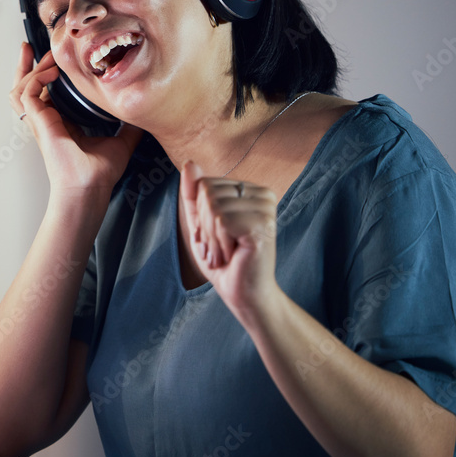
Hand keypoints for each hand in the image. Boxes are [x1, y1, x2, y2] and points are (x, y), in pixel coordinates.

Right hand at [10, 42, 141, 193]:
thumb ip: (129, 125)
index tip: (53, 58)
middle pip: (25, 88)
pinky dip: (35, 79)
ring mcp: (40, 122)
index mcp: (61, 123)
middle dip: (25, 66)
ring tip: (40, 54)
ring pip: (20, 89)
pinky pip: (27, 94)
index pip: (45, 94)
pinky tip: (50, 72)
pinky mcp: (39, 123)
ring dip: (28, 69)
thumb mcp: (121, 141)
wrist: (90, 188)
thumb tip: (142, 112)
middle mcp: (47, 121)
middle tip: (31, 47)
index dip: (45, 75)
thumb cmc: (99, 174)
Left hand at [179, 160, 280, 324]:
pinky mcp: (263, 224)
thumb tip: (189, 163)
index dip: (200, 215)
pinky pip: (221, 221)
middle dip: (204, 227)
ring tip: (226, 253)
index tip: (214, 237)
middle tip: (220, 248)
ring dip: (211, 238)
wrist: (242, 293)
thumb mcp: (200, 223)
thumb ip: (194, 195)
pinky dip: (219, 243)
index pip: (205, 184)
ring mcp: (266, 207)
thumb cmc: (223, 260)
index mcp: (250, 190)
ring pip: (213, 207)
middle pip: (207, 192)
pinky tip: (233, 255)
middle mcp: (263, 193)